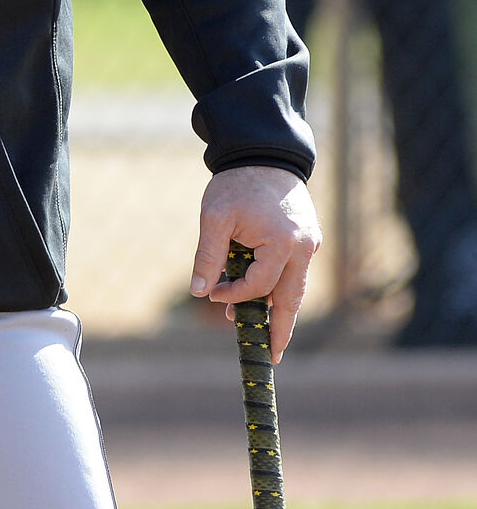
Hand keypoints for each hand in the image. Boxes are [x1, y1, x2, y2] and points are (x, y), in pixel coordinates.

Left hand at [190, 164, 320, 361]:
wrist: (264, 152)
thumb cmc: (237, 183)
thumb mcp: (214, 217)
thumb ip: (209, 256)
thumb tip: (200, 292)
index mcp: (284, 245)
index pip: (258, 286)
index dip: (233, 295)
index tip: (213, 296)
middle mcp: (304, 249)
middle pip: (292, 299)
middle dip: (281, 329)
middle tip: (273, 356)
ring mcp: (310, 244)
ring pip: (295, 287)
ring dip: (280, 309)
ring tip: (268, 335)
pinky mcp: (308, 238)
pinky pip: (295, 271)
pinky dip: (281, 287)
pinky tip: (266, 299)